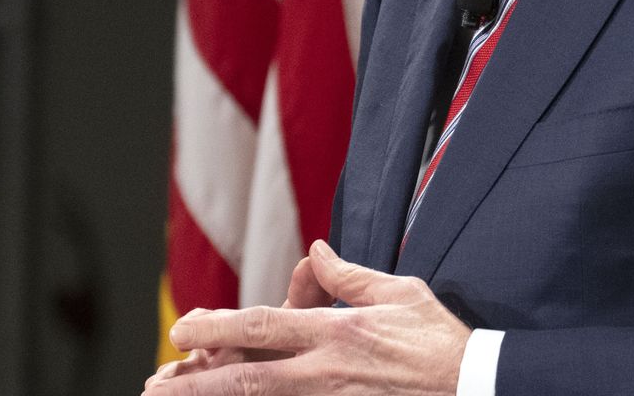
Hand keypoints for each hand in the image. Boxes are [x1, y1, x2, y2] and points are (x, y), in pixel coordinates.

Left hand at [141, 240, 469, 394]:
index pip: (263, 326)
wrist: (478, 388)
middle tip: (155, 385)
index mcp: (337, 331)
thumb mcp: (399, 293)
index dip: (216, 326)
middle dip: (196, 385)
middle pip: (248, 379)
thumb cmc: (440, 340)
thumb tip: (318, 251)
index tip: (181, 329)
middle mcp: (326, 371)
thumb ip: (350, 276)